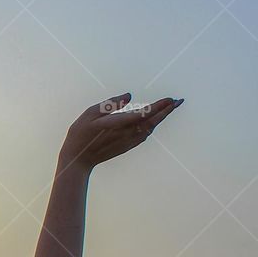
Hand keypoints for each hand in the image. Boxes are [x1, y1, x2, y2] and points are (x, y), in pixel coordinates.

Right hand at [60, 92, 182, 171]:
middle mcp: (125, 134)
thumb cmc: (80, 134)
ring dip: (161, 118)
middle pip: (151, 121)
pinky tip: (155, 121)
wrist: (78, 160)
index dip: (158, 107)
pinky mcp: (127, 146)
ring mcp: (127, 142)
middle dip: (166, 110)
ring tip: (171, 107)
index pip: (143, 114)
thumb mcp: (89, 114)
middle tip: (179, 100)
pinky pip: (144, 135)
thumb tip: (129, 96)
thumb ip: (110, 104)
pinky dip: (153, 126)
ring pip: (150, 128)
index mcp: (116, 124)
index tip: (170, 99)